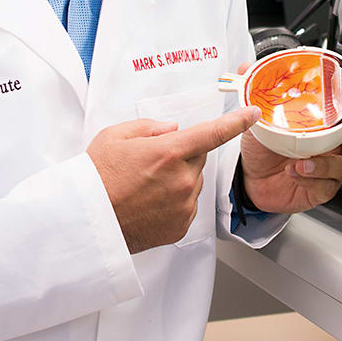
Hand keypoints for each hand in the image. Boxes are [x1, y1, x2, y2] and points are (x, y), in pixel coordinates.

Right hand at [87, 106, 259, 253]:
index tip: (252, 114)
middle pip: (197, 159)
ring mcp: (184, 205)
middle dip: (181, 156)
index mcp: (168, 152)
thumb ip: (148, 126)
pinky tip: (148, 202)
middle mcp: (182, 179)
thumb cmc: (97, 176)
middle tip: (150, 162)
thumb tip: (172, 129)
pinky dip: (174, 201)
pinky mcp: (181, 226)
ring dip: (177, 180)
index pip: (212, 133)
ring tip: (143, 186)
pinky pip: (187, 206)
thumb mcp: (114, 136)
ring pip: (192, 183)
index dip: (236, 122)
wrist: (89, 219)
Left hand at [236, 62, 341, 212]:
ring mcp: (324, 168)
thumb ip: (255, 92)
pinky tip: (295, 174)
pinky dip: (310, 180)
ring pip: (341, 166)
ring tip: (299, 163)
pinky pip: (324, 186)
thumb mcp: (256, 117)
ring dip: (322, 165)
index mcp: (317, 127)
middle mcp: (325, 147)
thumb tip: (247, 67)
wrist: (249, 176)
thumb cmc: (261, 146)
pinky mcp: (318, 189)